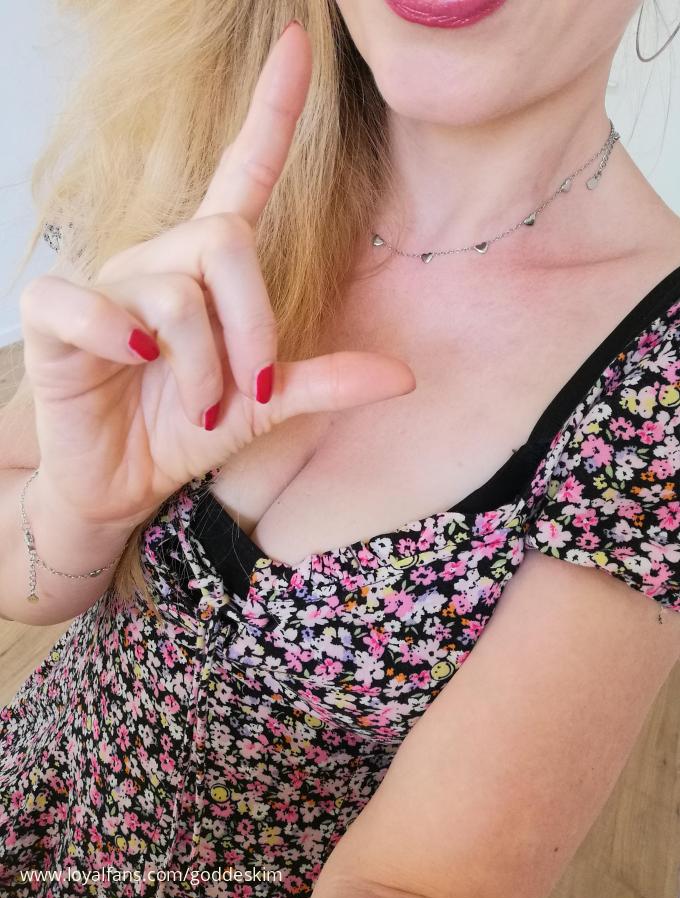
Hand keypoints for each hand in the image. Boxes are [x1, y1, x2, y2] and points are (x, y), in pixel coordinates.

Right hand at [19, 21, 415, 531]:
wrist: (122, 480)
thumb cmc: (187, 430)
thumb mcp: (265, 408)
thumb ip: (324, 382)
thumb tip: (405, 377)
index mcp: (209, 268)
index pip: (242, 171)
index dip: (272, 110)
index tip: (302, 41)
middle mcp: (160, 259)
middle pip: (225, 244)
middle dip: (252, 329)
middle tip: (246, 392)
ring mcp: (106, 282)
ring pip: (175, 291)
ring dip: (200, 367)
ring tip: (198, 406)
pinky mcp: (57, 316)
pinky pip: (89, 304)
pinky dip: (120, 339)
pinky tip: (132, 364)